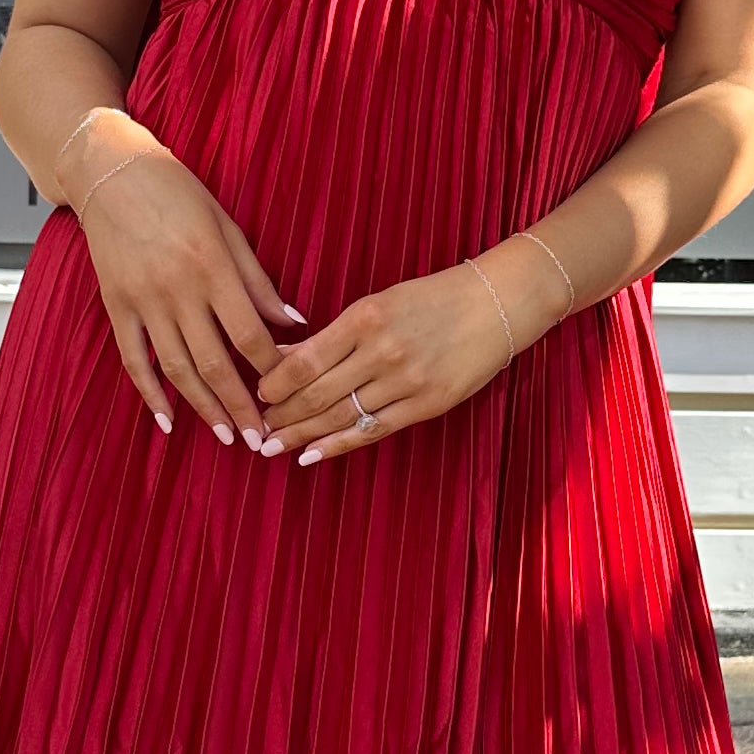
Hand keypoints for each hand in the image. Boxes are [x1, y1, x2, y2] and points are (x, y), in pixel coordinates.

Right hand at [72, 140, 301, 447]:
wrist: (110, 173)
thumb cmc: (176, 192)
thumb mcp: (227, 226)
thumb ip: (257, 279)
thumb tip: (293, 321)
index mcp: (212, 266)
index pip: (249, 334)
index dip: (272, 369)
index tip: (289, 391)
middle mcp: (177, 289)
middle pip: (215, 362)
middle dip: (241, 405)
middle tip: (261, 438)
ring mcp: (143, 300)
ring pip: (177, 368)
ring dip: (203, 407)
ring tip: (225, 435)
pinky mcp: (117, 305)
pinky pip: (134, 359)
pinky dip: (150, 392)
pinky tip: (167, 419)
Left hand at [253, 263, 518, 466]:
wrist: (495, 305)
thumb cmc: (433, 299)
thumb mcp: (379, 303)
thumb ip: (334, 333)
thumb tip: (285, 355)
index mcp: (365, 318)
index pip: (305, 360)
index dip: (274, 383)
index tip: (258, 394)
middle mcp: (382, 351)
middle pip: (317, 393)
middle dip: (282, 415)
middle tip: (259, 427)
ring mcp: (405, 381)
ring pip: (341, 416)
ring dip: (302, 434)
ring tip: (274, 446)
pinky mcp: (426, 405)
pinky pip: (372, 431)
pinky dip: (338, 445)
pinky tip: (311, 455)